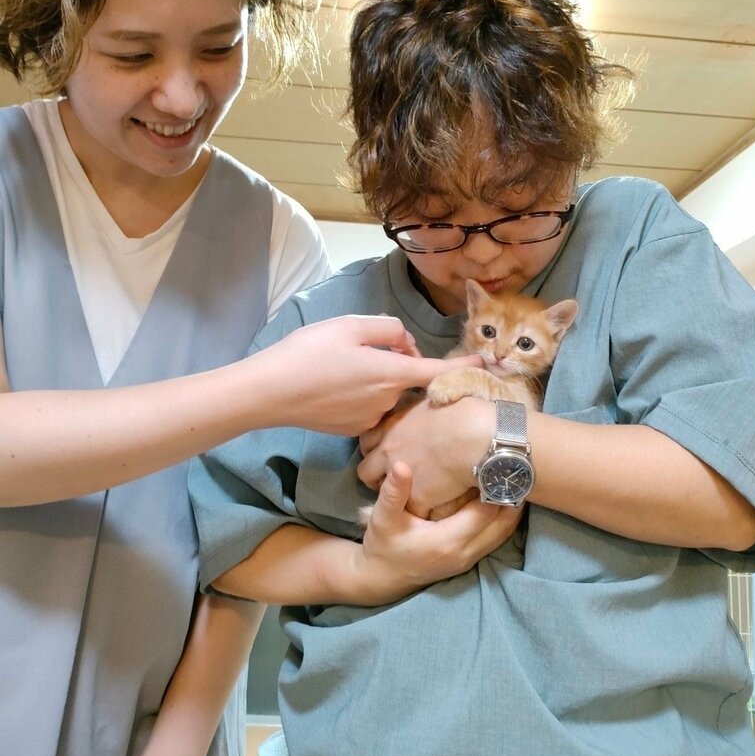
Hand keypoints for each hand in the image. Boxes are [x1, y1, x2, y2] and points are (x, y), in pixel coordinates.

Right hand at [258, 315, 482, 436]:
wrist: (269, 393)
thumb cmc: (309, 354)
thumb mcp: (350, 326)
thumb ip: (387, 329)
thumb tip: (403, 343)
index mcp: (391, 374)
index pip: (438, 371)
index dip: (463, 367)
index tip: (484, 364)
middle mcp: (387, 402)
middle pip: (406, 378)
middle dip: (396, 363)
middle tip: (362, 347)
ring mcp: (370, 420)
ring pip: (385, 393)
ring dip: (376, 380)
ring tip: (338, 368)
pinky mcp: (352, 430)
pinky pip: (368, 407)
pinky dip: (359, 395)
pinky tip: (332, 387)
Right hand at [352, 462, 518, 601]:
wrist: (381, 578)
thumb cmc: (382, 545)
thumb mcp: (382, 518)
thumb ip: (394, 492)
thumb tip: (402, 465)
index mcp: (448, 541)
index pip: (485, 510)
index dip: (494, 486)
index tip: (497, 460)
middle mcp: (465, 552)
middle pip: (504, 522)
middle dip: (511, 495)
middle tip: (516, 464)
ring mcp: (470, 558)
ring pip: (505, 531)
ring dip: (511, 506)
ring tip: (514, 477)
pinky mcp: (470, 558)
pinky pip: (497, 536)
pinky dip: (503, 517)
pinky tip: (502, 495)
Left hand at [358, 395, 495, 516]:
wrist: (476, 435)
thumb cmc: (463, 408)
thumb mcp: (438, 391)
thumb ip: (426, 400)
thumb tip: (435, 395)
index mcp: (392, 426)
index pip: (367, 441)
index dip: (377, 447)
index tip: (392, 451)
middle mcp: (389, 452)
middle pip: (366, 471)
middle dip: (378, 475)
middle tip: (400, 476)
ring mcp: (400, 477)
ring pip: (383, 494)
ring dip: (396, 495)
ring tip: (416, 493)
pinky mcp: (417, 498)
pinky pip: (412, 510)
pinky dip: (423, 509)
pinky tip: (436, 505)